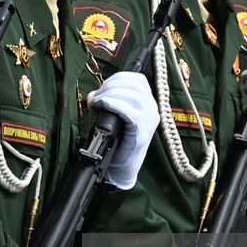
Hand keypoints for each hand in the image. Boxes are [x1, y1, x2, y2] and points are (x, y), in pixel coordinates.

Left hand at [87, 71, 158, 188]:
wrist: (121, 168)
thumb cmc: (115, 141)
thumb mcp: (110, 116)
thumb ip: (104, 102)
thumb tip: (93, 94)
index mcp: (148, 102)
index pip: (138, 79)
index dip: (118, 78)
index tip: (103, 87)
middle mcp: (152, 108)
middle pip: (134, 85)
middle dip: (111, 86)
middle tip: (96, 97)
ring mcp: (149, 119)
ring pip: (132, 95)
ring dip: (110, 94)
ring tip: (97, 103)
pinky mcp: (142, 131)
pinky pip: (129, 111)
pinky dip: (114, 105)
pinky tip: (103, 106)